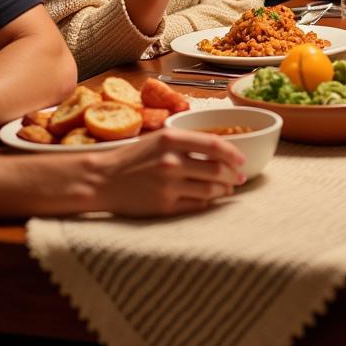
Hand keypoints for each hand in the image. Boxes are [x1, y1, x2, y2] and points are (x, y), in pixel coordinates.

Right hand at [93, 128, 245, 216]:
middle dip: (233, 175)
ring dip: (224, 190)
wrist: (103, 180)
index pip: (214, 145)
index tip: (242, 159)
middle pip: (216, 170)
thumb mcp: (159, 139)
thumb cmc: (133, 157)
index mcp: (171, 139)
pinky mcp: (164, 206)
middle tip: (240, 177)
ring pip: (210, 190)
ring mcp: (168, 186)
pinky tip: (208, 199)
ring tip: (227, 189)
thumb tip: (220, 150)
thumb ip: (187, 141)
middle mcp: (171, 162)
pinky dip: (207, 202)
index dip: (233, 153)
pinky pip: (196, 206)